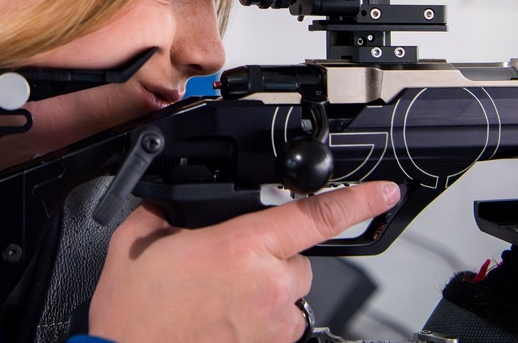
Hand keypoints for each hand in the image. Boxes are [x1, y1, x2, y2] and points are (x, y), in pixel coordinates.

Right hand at [88, 181, 399, 342]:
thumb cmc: (133, 313)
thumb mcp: (138, 240)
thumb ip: (164, 209)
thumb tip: (171, 200)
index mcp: (241, 247)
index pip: (315, 216)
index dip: (358, 201)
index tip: (384, 191)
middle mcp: (267, 285)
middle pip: (299, 259)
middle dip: (273, 256)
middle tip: (227, 266)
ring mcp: (271, 325)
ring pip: (290, 294)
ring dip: (267, 290)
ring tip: (221, 299)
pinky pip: (278, 326)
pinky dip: (260, 320)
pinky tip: (224, 320)